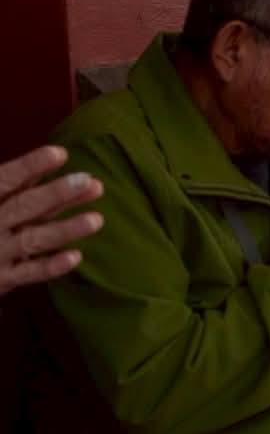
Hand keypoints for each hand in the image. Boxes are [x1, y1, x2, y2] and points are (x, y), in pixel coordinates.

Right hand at [0, 146, 103, 291]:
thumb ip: (21, 183)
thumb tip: (59, 154)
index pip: (5, 181)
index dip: (30, 166)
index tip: (60, 153)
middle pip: (23, 207)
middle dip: (55, 194)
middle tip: (88, 181)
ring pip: (32, 240)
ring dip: (64, 230)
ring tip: (96, 220)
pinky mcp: (3, 279)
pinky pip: (29, 273)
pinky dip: (51, 266)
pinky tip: (75, 257)